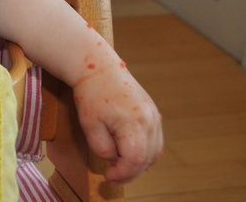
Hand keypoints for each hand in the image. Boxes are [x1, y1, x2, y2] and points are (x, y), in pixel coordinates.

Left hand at [72, 59, 162, 183]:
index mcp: (134, 122)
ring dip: (140, 164)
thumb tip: (115, 160)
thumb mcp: (89, 124)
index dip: (123, 174)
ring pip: (154, 151)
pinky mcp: (153, 112)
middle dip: (130, 172)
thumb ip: (102, 147)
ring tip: (121, 168)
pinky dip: (146, 152)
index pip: (135, 159)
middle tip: (113, 177)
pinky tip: (133, 157)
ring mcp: (154, 115)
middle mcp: (149, 120)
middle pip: (147, 157)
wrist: (98, 68)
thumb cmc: (91, 94)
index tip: (109, 177)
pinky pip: (155, 140)